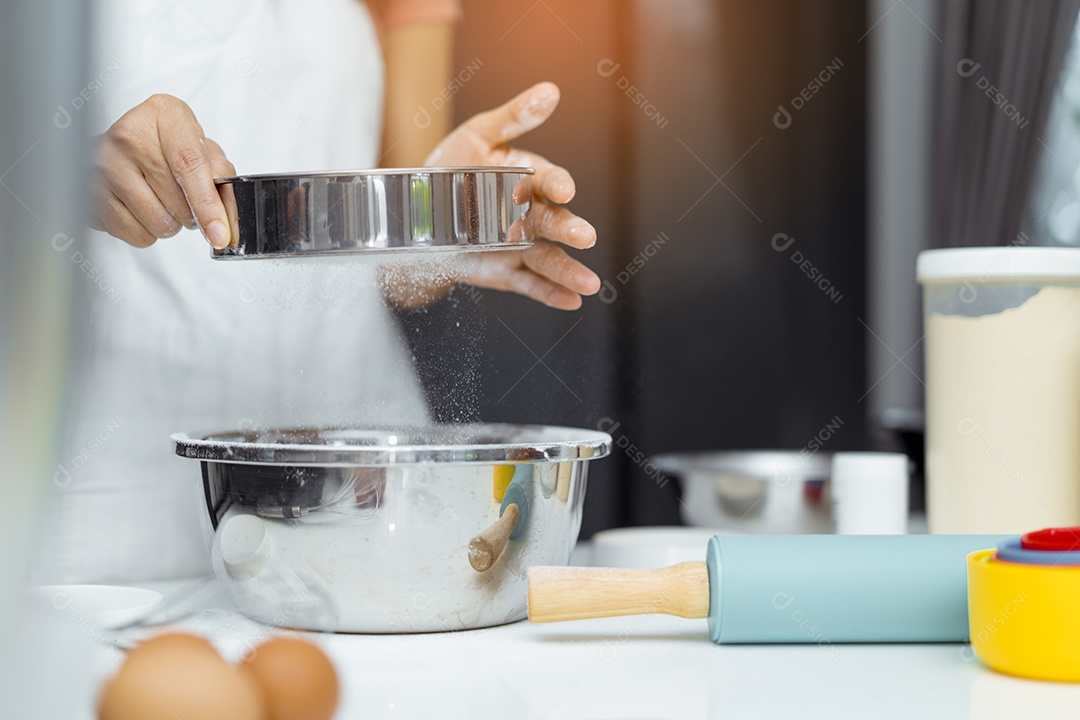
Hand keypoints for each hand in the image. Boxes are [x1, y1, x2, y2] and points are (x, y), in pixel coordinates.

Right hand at [92, 94, 235, 248]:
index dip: (207, 204)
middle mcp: (128, 135)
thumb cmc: (171, 145)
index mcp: (164, 115)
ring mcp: (102, 163)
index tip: (219, 232)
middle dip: (192, 214)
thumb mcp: (205, 150)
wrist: (128, 141)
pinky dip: (146, 231)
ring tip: (163, 201)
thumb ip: (223, 181)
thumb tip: (227, 224)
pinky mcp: (88, 191)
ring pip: (156, 223)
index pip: (189, 164)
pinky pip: (133, 234)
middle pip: (176, 201)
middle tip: (185, 198)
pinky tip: (142, 208)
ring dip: (169, 224)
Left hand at [424, 82, 599, 309]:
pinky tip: (571, 301)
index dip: (557, 184)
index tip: (564, 189)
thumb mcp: (476, 137)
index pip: (548, 181)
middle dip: (569, 229)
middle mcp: (529, 214)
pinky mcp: (507, 272)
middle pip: (553, 221)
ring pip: (548, 258)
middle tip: (585, 236)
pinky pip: (530, 284)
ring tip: (589, 284)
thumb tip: (550, 91)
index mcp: (527, 179)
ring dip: (569, 271)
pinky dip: (550, 294)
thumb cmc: (451, 169)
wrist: (417, 215)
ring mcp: (520, 246)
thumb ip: (513, 119)